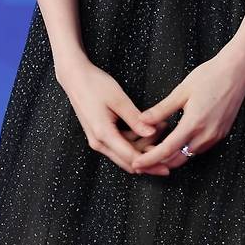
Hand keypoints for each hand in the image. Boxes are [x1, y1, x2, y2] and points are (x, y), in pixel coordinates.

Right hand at [57, 57, 172, 175]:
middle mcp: (99, 142)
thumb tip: (152, 133)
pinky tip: (146, 127)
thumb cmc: (95, 85)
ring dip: (143, 146)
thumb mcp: (118, 99)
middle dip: (150, 158)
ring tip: (162, 127)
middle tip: (169, 145)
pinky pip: (119, 144)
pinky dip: (134, 140)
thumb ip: (135, 119)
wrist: (74, 77)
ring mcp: (97, 139)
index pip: (131, 158)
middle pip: (128, 160)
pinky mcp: (99, 134)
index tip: (167, 167)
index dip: (150, 164)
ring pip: (124, 153)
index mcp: (103, 135)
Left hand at [129, 47, 244, 171]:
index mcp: (193, 123)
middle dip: (158, 163)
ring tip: (155, 150)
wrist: (236, 72)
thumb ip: (161, 109)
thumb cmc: (209, 76)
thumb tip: (142, 121)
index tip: (136, 164)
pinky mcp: (221, 134)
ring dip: (172, 157)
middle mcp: (206, 135)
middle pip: (177, 160)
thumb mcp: (182, 91)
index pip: (167, 150)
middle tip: (141, 161)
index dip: (149, 159)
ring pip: (189, 156)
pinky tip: (176, 141)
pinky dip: (185, 150)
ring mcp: (215, 136)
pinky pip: (199, 148)